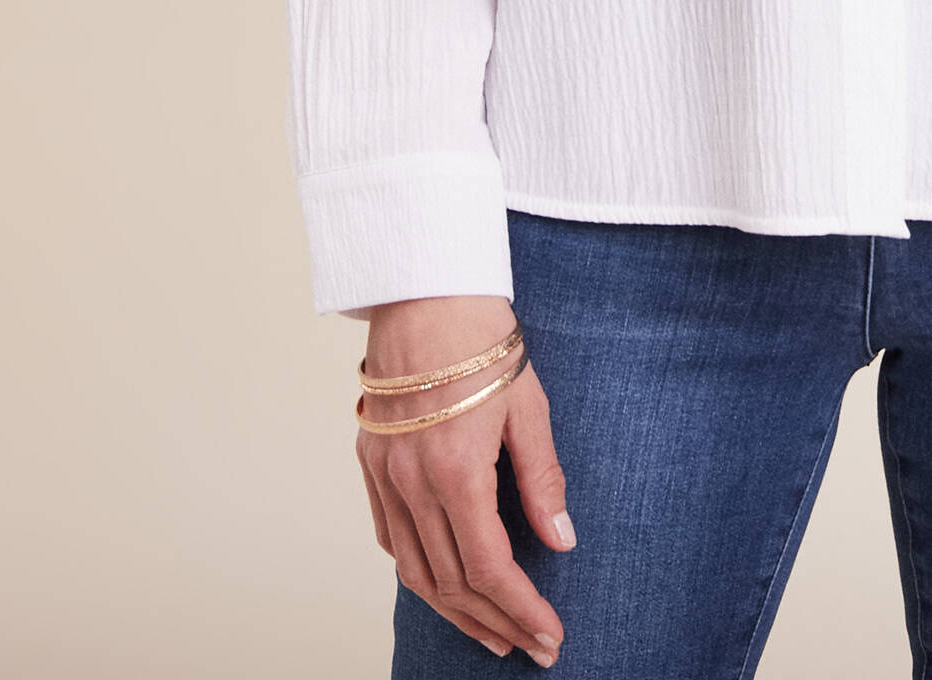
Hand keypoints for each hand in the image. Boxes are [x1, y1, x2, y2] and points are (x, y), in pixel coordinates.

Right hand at [358, 295, 574, 665]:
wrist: (426, 288)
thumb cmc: (483, 339)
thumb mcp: (530, 405)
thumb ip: (543, 478)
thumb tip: (561, 540)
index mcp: (455, 469)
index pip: (489, 567)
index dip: (521, 609)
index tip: (550, 634)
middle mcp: (411, 481)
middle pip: (451, 581)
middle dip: (495, 623)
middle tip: (531, 647)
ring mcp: (384, 472)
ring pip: (415, 570)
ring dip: (455, 610)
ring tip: (492, 633)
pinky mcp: (369, 459)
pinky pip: (389, 536)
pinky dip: (418, 570)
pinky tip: (445, 583)